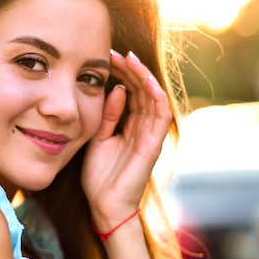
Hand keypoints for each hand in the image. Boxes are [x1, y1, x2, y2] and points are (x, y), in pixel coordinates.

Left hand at [81, 50, 171, 231]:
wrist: (105, 205)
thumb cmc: (100, 176)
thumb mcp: (98, 137)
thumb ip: (108, 115)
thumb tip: (117, 89)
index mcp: (129, 125)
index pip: (130, 91)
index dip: (121, 73)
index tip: (105, 58)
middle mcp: (142, 126)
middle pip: (141, 90)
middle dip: (129, 70)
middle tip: (114, 53)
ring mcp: (150, 135)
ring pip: (153, 97)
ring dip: (143, 77)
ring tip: (129, 59)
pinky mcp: (153, 144)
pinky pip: (160, 116)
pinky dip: (156, 96)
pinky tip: (144, 81)